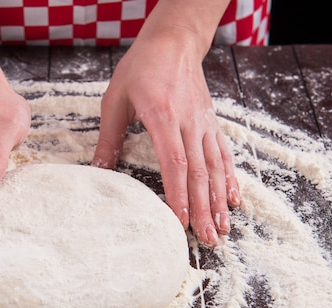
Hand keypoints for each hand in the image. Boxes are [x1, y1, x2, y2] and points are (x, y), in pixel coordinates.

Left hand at [92, 31, 240, 246]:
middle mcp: (189, 122)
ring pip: (215, 168)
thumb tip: (98, 170)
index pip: (174, 162)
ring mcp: (204, 123)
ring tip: (223, 229)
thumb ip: (108, 137)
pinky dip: (229, 179)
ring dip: (219, 201)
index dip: (178, 194)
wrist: (173, 43)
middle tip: (207, 240)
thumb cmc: (140, 68)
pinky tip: (233, 200)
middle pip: (199, 172)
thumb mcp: (115, 99)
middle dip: (203, 209)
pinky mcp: (211, 123)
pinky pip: (223, 155)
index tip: (180, 221)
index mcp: (162, 116)